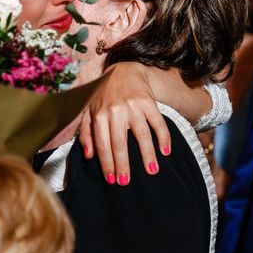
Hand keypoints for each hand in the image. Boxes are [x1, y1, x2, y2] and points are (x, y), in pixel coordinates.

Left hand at [79, 62, 171, 185]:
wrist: (123, 70)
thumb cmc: (103, 95)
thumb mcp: (89, 111)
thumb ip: (87, 134)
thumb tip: (89, 156)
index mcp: (99, 114)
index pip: (102, 144)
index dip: (106, 164)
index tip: (111, 180)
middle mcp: (115, 110)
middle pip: (120, 143)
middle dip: (123, 165)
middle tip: (126, 182)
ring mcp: (133, 106)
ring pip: (141, 135)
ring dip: (147, 155)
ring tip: (151, 171)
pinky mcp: (149, 102)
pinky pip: (158, 123)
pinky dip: (163, 138)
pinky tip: (165, 151)